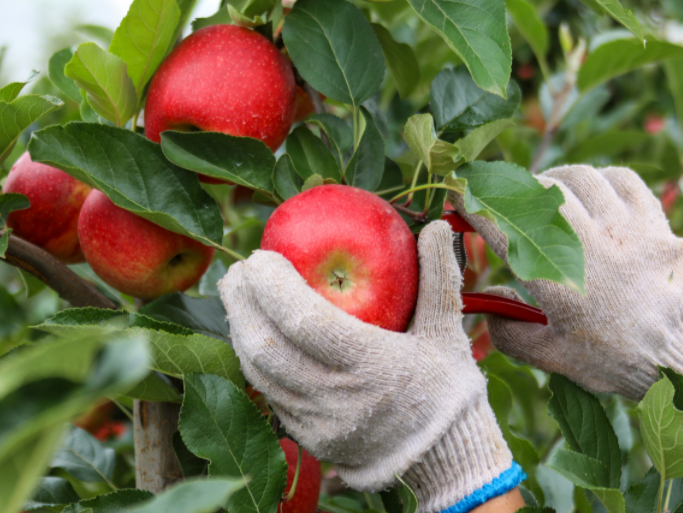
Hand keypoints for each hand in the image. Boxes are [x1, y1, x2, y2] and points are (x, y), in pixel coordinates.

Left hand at [220, 221, 523, 511]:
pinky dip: (251, 359)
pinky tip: (250, 331)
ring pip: (258, 374)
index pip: (304, 322)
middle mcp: (337, 399)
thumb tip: (435, 225)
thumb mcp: (447, 330)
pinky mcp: (307, 439)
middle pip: (266, 347)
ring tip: (235, 293)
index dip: (273, 287)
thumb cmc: (445, 386)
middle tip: (237, 269)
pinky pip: (266, 393)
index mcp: (372, 366)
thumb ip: (438, 276)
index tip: (260, 256)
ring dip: (238, 328)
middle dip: (241, 303)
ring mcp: (317, 423)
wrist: (444, 457)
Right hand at [452, 165, 682, 400]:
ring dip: (554, 181)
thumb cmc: (615, 358)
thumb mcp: (551, 356)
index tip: (460, 196)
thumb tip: (487, 305)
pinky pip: (622, 180)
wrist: (681, 356)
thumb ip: (508, 331)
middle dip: (512, 190)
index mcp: (557, 280)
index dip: (475, 207)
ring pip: (579, 178)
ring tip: (544, 193)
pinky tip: (592, 192)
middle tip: (503, 199)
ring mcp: (626, 229)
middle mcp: (590, 246)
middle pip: (539, 192)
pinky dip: (600, 179)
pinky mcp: (653, 223)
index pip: (504, 228)